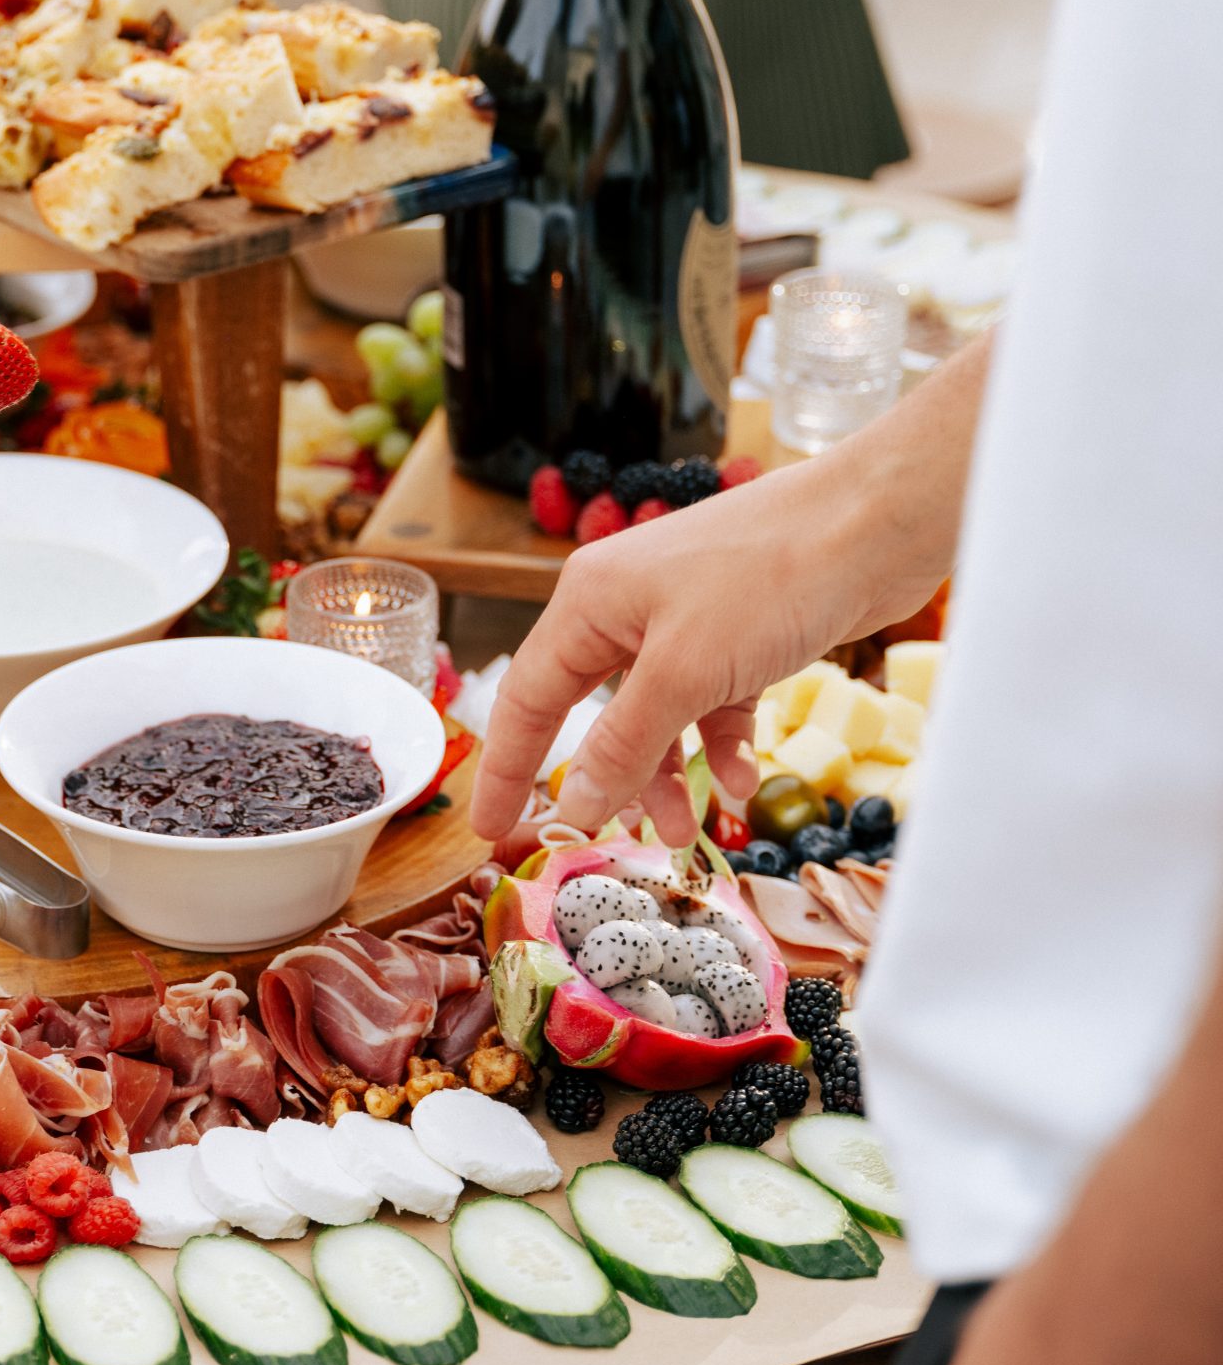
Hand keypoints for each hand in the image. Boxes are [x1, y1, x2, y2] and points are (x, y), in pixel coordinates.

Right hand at [469, 334, 991, 845]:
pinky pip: (711, 702)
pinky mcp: (741, 631)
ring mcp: (685, 618)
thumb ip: (624, 743)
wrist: (877, 523)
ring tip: (689, 832)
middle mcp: (626, 607)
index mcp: (588, 602)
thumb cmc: (769, 578)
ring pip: (656, 714)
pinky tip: (745, 777)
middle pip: (594, 711)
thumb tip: (572, 802)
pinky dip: (722, 743)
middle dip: (606, 779)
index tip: (489, 826)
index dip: (506, 767)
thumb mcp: (685, 673)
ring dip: (669, 773)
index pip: (526, 698)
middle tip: (608, 841)